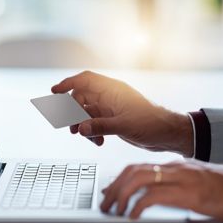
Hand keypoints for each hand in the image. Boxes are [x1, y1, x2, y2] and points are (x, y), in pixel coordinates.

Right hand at [51, 71, 193, 155]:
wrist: (167, 134)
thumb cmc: (152, 124)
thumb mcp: (125, 125)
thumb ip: (101, 126)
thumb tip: (81, 128)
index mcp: (113, 90)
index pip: (85, 80)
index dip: (68, 83)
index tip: (54, 92)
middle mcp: (110, 97)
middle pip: (81, 98)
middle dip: (73, 113)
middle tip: (71, 128)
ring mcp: (111, 108)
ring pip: (86, 112)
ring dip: (82, 125)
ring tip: (86, 137)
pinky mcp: (113, 120)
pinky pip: (94, 123)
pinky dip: (92, 132)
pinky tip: (98, 142)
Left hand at [100, 160, 222, 219]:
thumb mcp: (196, 181)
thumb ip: (177, 184)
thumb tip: (159, 196)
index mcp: (174, 165)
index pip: (138, 167)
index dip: (119, 179)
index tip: (110, 191)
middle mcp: (173, 168)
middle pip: (132, 171)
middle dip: (114, 187)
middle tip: (106, 204)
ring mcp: (178, 178)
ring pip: (137, 179)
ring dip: (120, 195)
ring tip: (114, 211)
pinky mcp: (185, 192)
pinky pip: (151, 196)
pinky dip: (137, 205)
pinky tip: (133, 215)